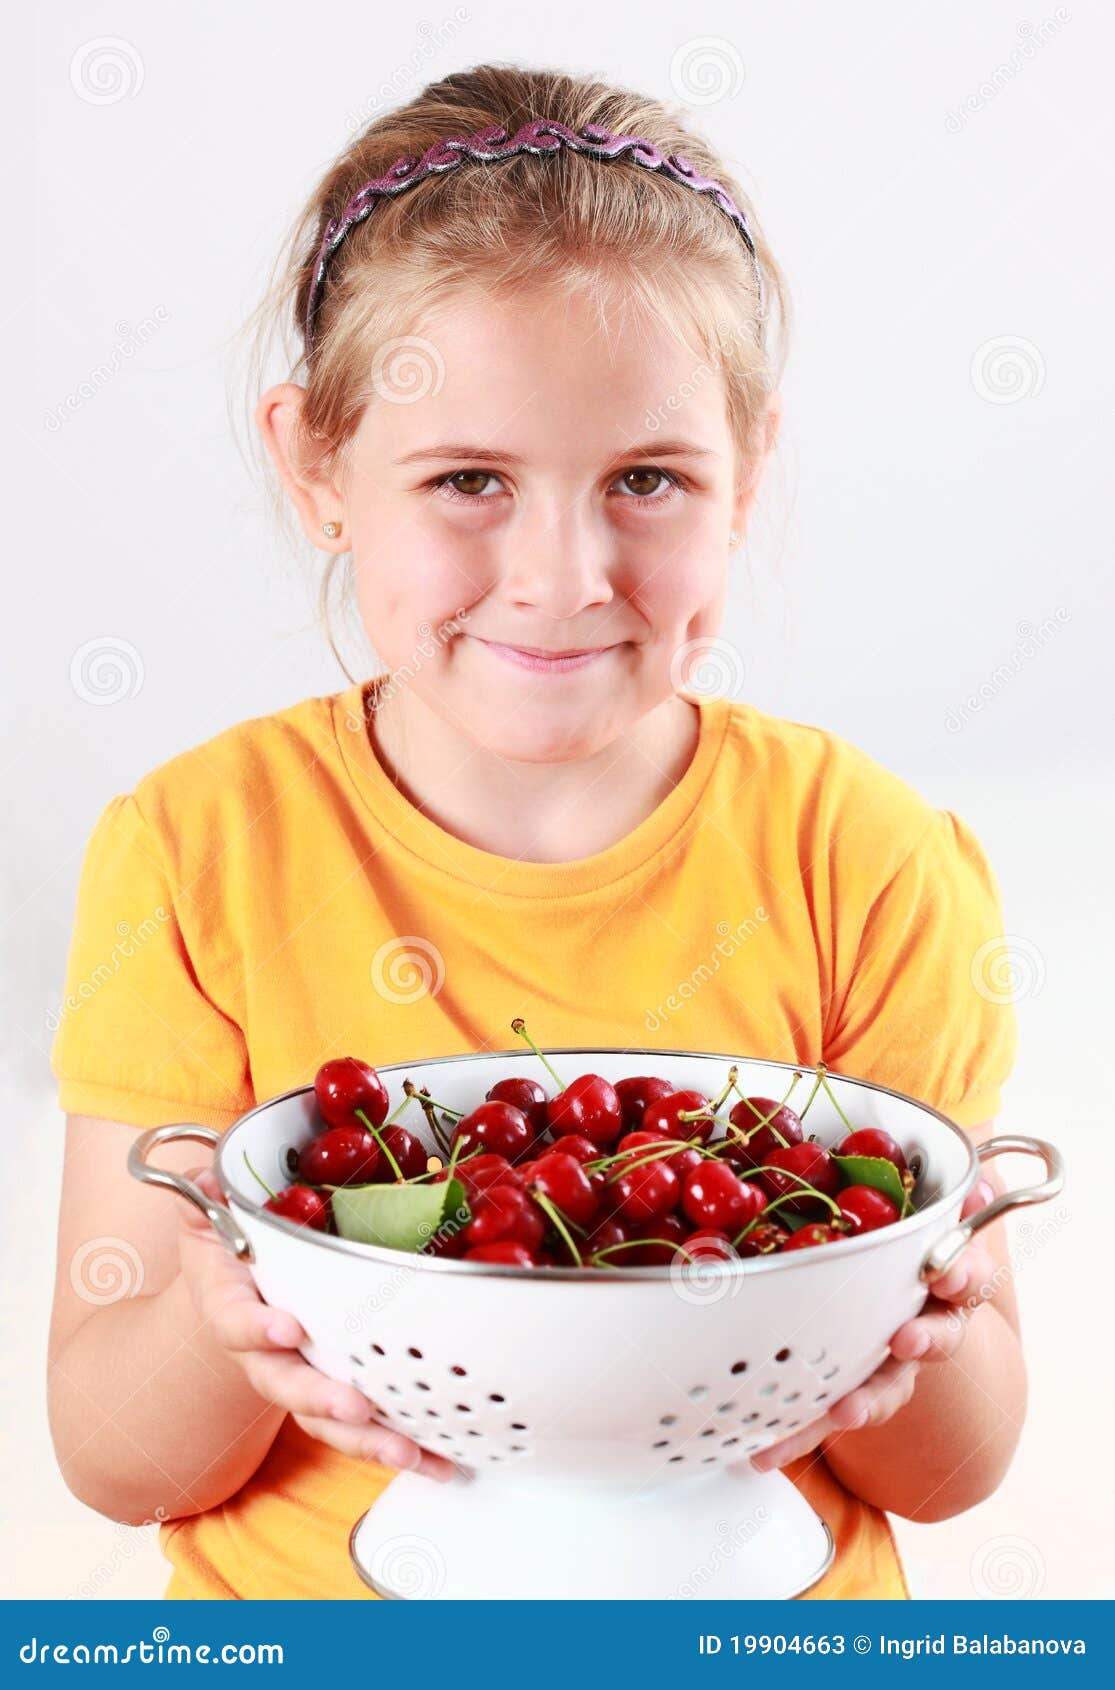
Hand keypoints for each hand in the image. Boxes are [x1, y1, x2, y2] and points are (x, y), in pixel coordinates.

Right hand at [177, 1168, 454, 1481]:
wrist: (232, 1304)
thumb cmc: (229, 1256)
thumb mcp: (211, 1223)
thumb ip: (207, 1202)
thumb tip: (205, 1180)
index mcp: (232, 1310)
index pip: (237, 1323)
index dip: (259, 1330)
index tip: (288, 1329)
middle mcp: (264, 1356)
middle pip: (286, 1386)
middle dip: (321, 1400)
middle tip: (355, 1407)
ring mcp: (301, 1381)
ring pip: (326, 1420)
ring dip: (367, 1441)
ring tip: (408, 1452)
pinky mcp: (337, 1397)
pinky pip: (363, 1429)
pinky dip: (400, 1445)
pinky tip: (442, 1460)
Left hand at [749, 1178, 997, 1473]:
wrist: (879, 1313)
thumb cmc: (893, 1256)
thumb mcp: (912, 1223)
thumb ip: (940, 1207)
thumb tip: (974, 1184)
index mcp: (941, 1282)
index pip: (965, 1274)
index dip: (959, 1272)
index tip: (947, 1271)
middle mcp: (920, 1330)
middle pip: (934, 1339)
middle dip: (924, 1339)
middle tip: (906, 1339)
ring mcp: (883, 1370)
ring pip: (883, 1391)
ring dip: (864, 1403)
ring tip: (844, 1412)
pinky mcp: (839, 1397)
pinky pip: (818, 1418)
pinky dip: (793, 1437)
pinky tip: (761, 1452)